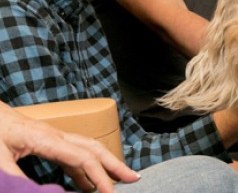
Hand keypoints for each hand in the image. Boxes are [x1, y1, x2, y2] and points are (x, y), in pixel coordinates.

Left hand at [0, 102, 139, 192]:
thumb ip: (18, 178)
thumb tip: (45, 192)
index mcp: (47, 140)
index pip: (83, 159)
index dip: (99, 178)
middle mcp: (57, 135)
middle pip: (95, 148)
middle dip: (115, 164)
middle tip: (134, 179)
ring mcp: (54, 136)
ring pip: (87, 148)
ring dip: (104, 164)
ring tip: (116, 181)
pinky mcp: (48, 140)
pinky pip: (74, 154)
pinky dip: (85, 168)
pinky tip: (86, 184)